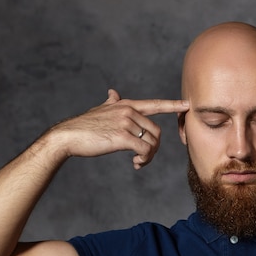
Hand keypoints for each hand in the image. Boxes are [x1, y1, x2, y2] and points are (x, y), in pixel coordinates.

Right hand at [48, 89, 188, 168]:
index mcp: (126, 105)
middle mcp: (128, 111)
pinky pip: (145, 150)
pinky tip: (136, 164)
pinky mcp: (122, 137)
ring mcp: (125, 123)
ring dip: (149, 156)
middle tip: (143, 158)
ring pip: (152, 142)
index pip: (155, 104)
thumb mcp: (100, 110)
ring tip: (138, 162)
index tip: (187, 105)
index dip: (172, 105)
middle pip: (156, 131)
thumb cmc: (83, 126)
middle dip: (154, 148)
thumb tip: (113, 92)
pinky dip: (144, 159)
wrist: (68, 136)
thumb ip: (110, 102)